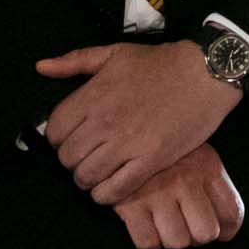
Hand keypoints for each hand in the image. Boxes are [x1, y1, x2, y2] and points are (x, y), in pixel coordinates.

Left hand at [38, 40, 241, 205]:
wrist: (207, 72)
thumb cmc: (161, 63)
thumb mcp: (115, 53)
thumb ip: (75, 60)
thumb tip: (41, 67)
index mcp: (92, 97)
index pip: (54, 133)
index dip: (61, 139)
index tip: (75, 139)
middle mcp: (104, 123)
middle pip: (68, 158)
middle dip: (74, 160)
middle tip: (90, 156)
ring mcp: (128, 143)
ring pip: (87, 177)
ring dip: (89, 179)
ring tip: (101, 173)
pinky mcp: (151, 160)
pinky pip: (116, 189)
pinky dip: (107, 195)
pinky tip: (112, 188)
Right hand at [111, 145, 244, 248]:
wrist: (124, 135)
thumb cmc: (167, 154)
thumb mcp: (199, 155)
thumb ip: (214, 185)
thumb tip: (226, 230)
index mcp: (208, 168)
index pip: (232, 212)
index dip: (228, 230)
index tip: (221, 233)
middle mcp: (186, 182)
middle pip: (206, 233)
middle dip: (198, 237)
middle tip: (189, 228)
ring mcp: (157, 194)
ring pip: (178, 242)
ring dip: (172, 240)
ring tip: (166, 226)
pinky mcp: (129, 205)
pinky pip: (148, 243)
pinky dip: (149, 244)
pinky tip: (148, 231)